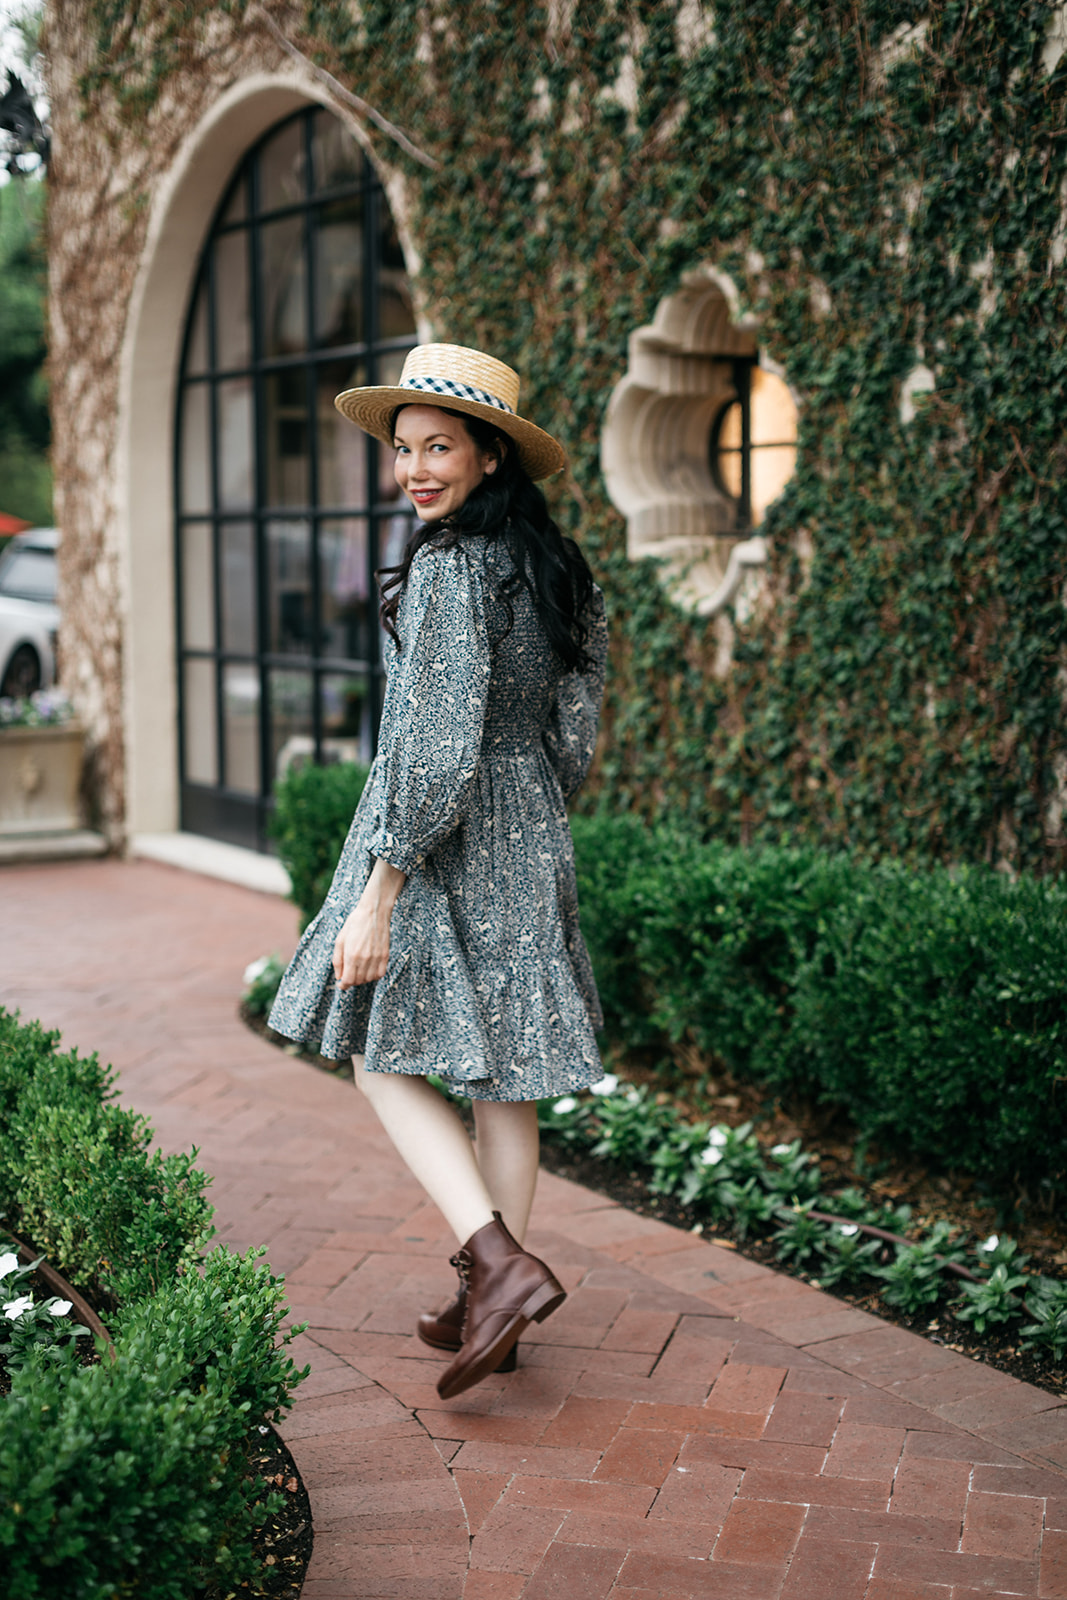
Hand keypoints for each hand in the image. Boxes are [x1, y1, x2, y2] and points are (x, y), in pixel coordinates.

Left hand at [332, 858, 406, 988]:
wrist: (374, 911)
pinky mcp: (385, 955)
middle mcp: (365, 959)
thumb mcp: (340, 940)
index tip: (341, 983)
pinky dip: (373, 975)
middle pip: (358, 981)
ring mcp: (377, 958)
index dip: (343, 985)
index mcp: (352, 955)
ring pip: (369, 979)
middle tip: (347, 974)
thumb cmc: (354, 923)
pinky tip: (368, 969)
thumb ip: (337, 960)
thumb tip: (338, 976)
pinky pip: (380, 974)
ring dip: (362, 978)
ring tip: (358, 970)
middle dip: (351, 981)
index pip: (348, 980)